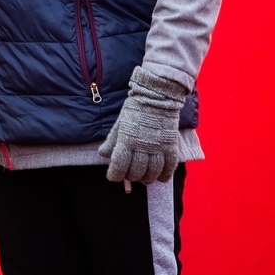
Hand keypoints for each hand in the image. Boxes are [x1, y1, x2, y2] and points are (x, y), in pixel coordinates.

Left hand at [97, 68, 187, 183]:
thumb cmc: (135, 109)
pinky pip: (169, 167)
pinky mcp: (171, 146)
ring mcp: (158, 147)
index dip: (115, 175)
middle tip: (129, 174)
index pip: (119, 166)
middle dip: (130, 177)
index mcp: (127, 140)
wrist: (158, 96)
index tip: (114, 176)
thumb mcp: (120, 123)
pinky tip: (160, 177)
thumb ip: (112, 140)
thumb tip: (103, 154)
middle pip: (136, 172)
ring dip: (146, 179)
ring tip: (143, 177)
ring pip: (152, 173)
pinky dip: (165, 175)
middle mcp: (142, 146)